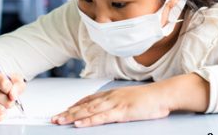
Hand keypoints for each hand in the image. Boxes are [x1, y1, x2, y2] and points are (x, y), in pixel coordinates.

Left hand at [51, 83, 169, 127]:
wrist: (163, 95)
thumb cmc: (150, 98)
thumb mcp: (130, 99)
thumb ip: (119, 103)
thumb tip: (112, 109)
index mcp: (112, 94)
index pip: (88, 99)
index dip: (75, 105)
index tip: (64, 110)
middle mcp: (110, 97)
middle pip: (84, 105)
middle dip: (68, 112)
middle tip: (54, 118)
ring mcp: (115, 103)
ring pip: (89, 111)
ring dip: (73, 116)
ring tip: (60, 120)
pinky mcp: (121, 112)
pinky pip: (101, 117)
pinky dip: (88, 121)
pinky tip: (79, 124)